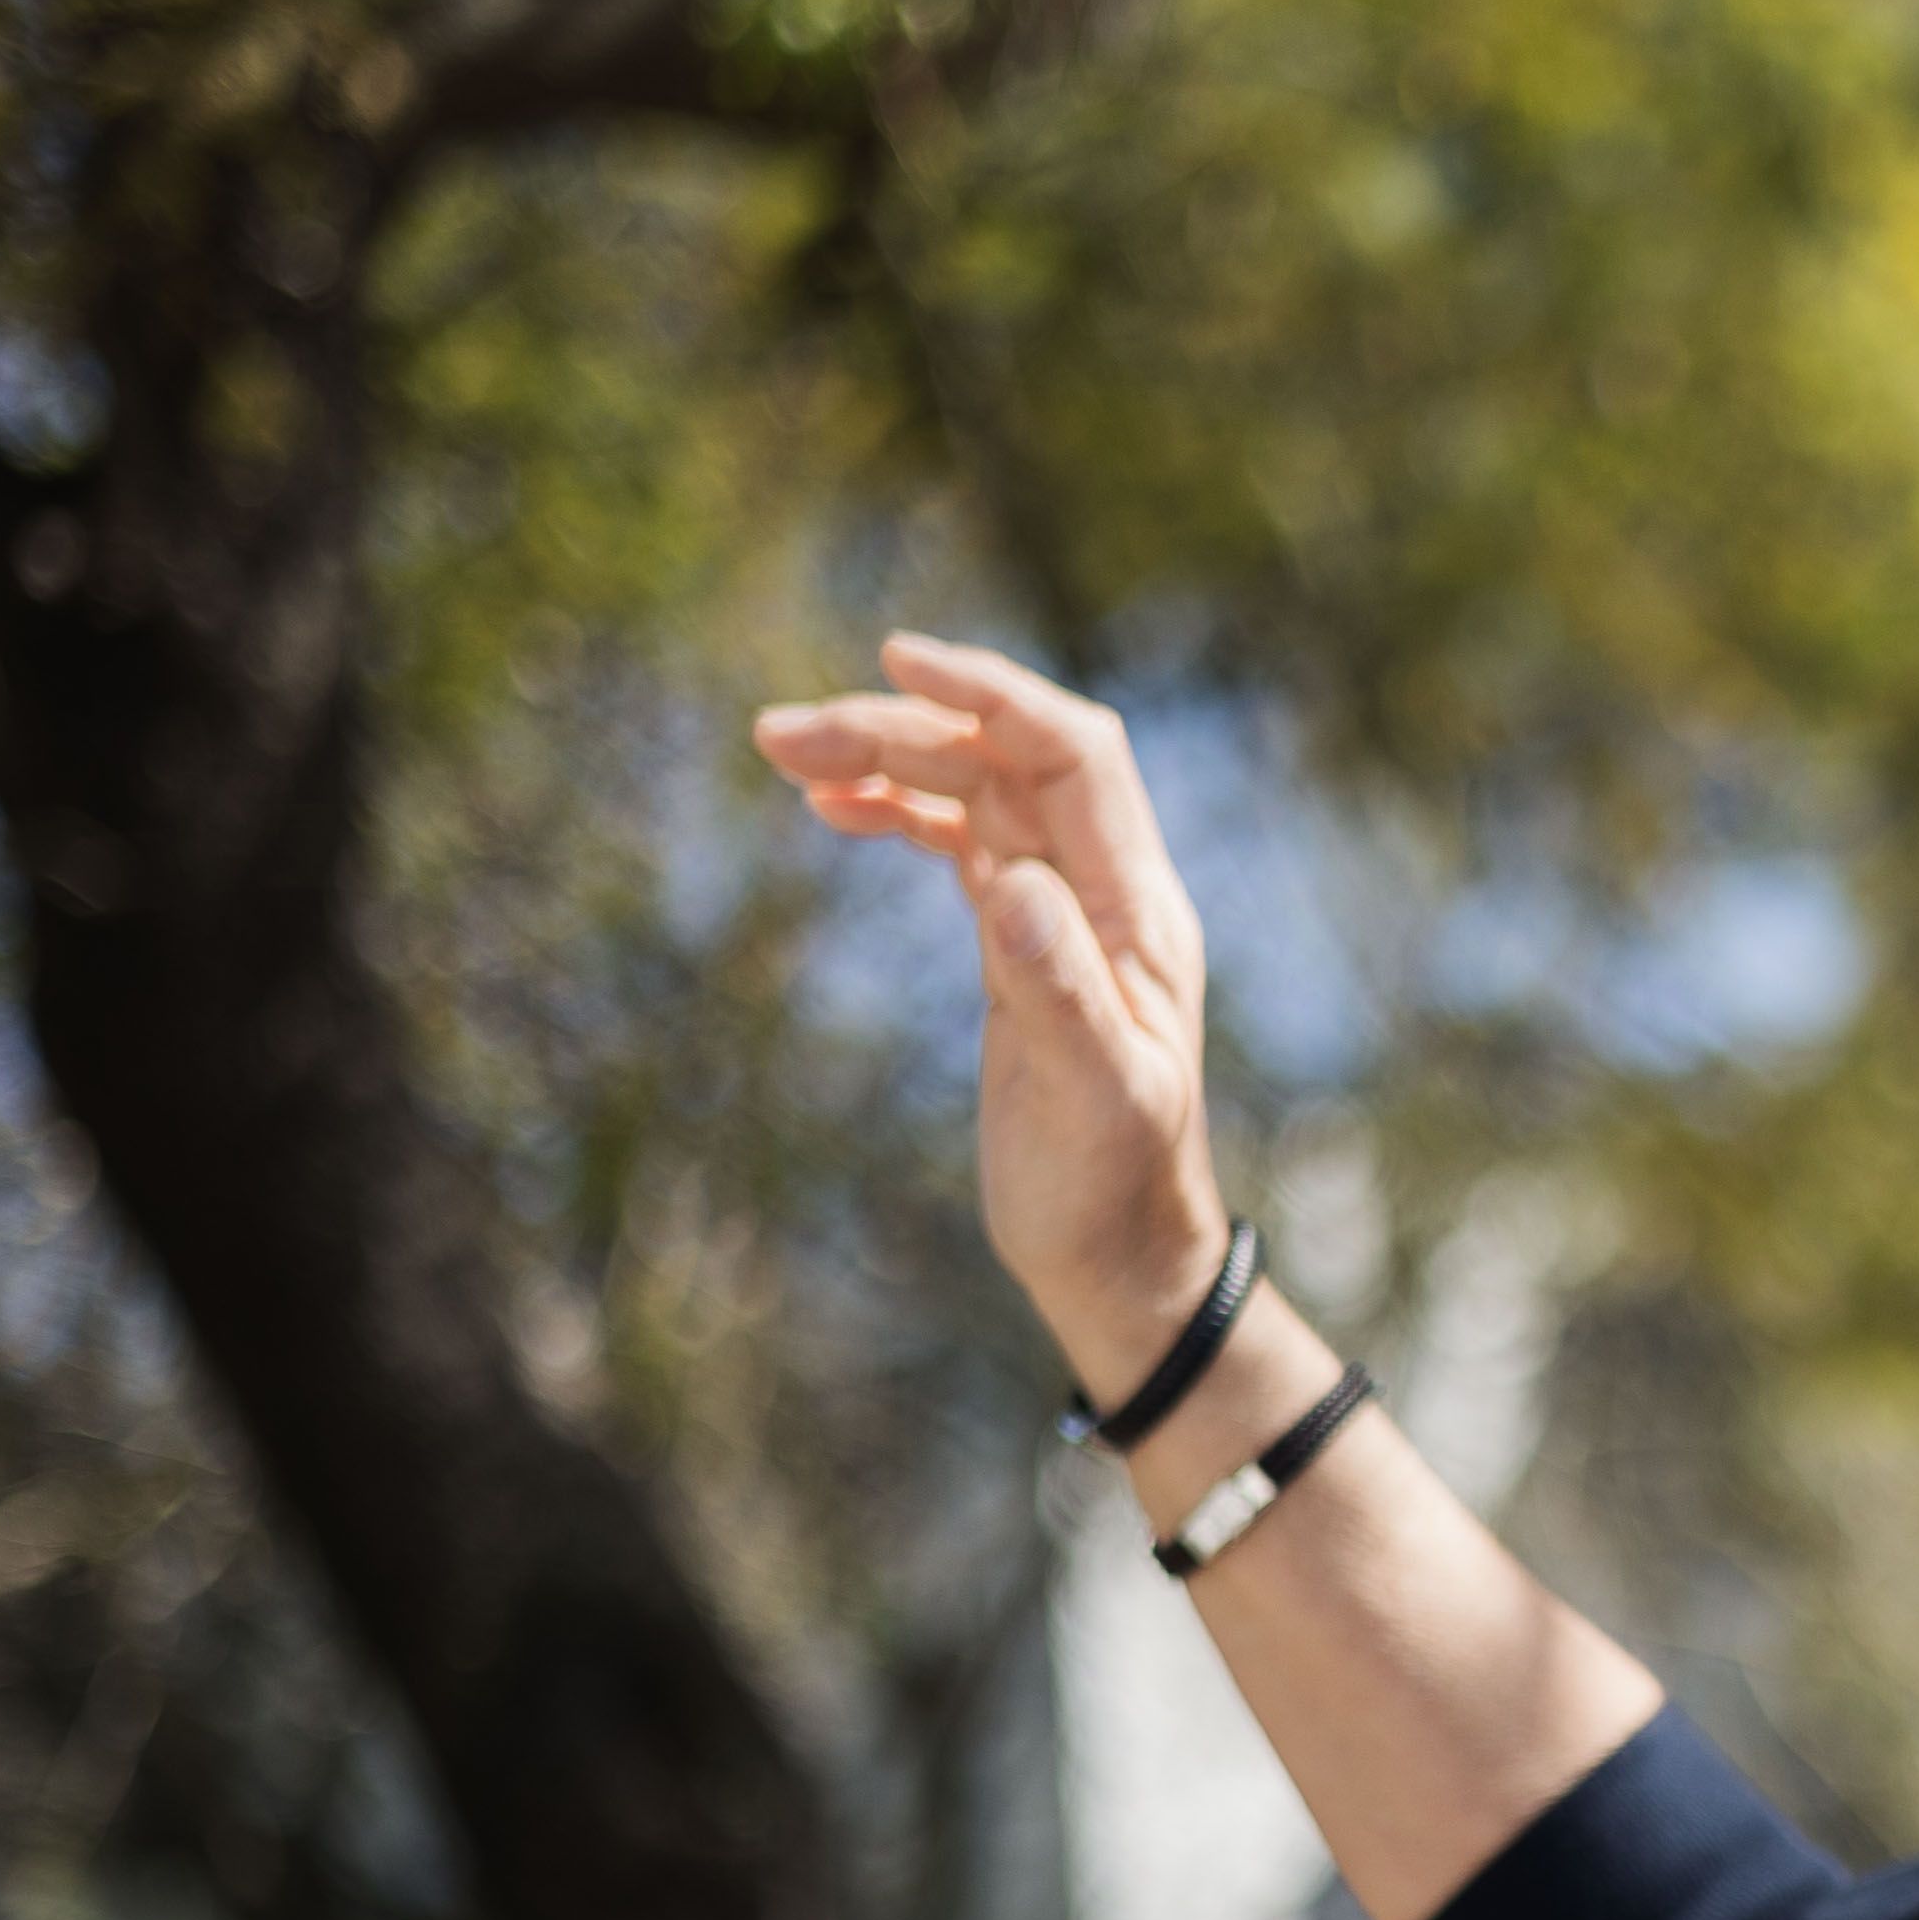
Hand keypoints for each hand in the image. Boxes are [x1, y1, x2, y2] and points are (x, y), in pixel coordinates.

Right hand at [754, 635, 1229, 1393]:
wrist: (1122, 1261)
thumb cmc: (1113, 1189)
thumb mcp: (1091, 1095)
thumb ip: (1059, 990)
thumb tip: (1014, 885)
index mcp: (1138, 912)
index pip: (1073, 757)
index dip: (994, 694)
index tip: (896, 659)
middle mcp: (1108, 896)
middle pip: (1007, 764)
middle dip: (904, 730)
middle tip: (780, 733)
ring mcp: (1065, 918)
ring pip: (978, 797)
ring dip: (891, 763)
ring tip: (783, 753)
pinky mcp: (1023, 950)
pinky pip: (964, 847)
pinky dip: (903, 814)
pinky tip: (833, 806)